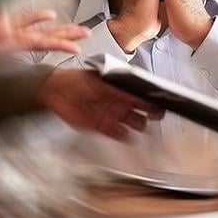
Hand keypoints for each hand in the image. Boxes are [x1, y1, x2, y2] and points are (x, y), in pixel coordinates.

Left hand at [37, 68, 161, 139]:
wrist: (56, 92)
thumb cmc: (76, 80)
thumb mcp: (101, 79)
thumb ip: (120, 85)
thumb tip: (138, 88)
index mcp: (123, 88)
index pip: (145, 95)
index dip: (155, 100)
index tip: (161, 104)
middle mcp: (121, 102)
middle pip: (145, 112)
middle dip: (152, 115)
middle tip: (152, 116)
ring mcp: (114, 115)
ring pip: (136, 125)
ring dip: (140, 128)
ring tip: (139, 127)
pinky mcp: (104, 128)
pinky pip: (120, 135)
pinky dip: (125, 138)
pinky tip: (126, 136)